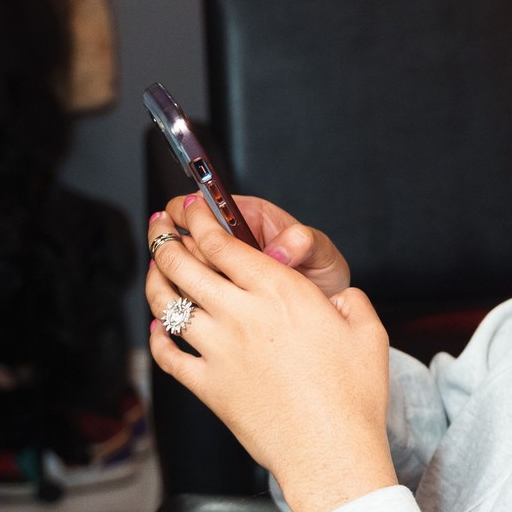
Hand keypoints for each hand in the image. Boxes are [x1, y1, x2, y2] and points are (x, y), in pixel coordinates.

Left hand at [146, 196, 395, 511]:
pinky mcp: (207, 387)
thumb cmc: (353, 394)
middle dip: (165, 237)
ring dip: (155, 280)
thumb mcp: (368, 330)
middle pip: (186, 264)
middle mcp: (241, 314)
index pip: (224, 241)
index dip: (200, 218)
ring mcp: (219, 350)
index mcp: (280, 291)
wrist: (330, 450)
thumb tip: (340, 299)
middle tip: (159, 225)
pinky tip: (156, 328)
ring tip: (154, 267)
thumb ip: (350, 301)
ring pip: (168, 304)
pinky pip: (168, 355)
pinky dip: (156, 338)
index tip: (191, 207)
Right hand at [156, 189, 350, 297]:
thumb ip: (301, 242)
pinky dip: (194, 300)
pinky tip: (208, 308)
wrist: (326, 306)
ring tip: (210, 288)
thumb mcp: (320, 250)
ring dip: (186, 276)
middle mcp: (231, 241)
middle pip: (188, 238)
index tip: (185, 217)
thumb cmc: (320, 269)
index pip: (205, 203)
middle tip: (197, 260)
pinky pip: (194, 295)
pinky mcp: (220, 296)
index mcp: (251, 217)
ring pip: (186, 269)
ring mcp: (222, 269)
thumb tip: (278, 251)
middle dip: (184, 247)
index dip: (189, 208)